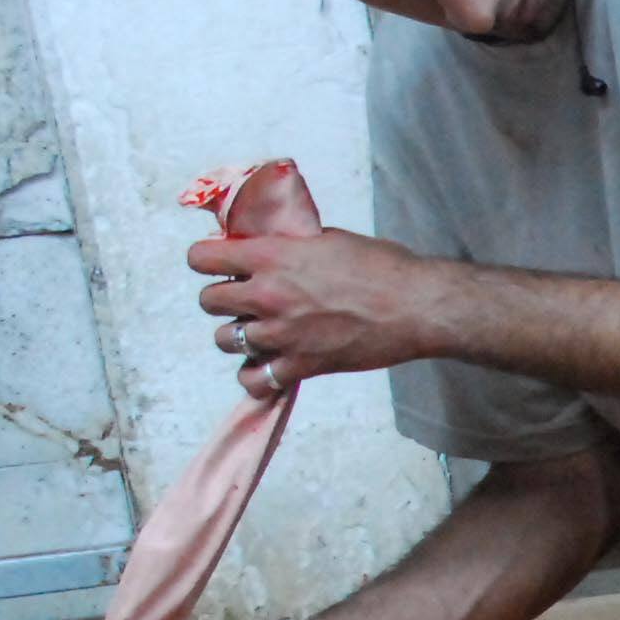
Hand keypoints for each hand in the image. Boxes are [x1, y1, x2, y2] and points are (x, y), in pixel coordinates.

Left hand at [194, 227, 437, 396]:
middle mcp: (268, 295)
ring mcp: (282, 334)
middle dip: (223, 299)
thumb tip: (271, 246)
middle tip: (246, 299)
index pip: (201, 258)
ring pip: (224, 340)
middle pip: (208, 302)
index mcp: (271, 257)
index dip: (207, 260)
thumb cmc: (383, 266)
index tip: (222, 264)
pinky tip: (269, 366)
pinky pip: (255, 380)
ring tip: (260, 333)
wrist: (417, 307)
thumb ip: (290, 245)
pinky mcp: (303, 365)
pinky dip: (256, 376)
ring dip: (238, 335)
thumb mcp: (328, 239)